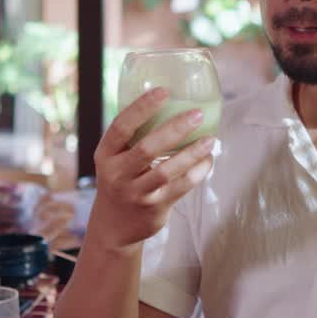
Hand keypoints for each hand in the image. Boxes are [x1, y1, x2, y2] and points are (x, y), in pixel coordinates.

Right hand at [89, 88, 215, 251]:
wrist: (114, 226)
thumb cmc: (121, 180)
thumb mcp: (115, 159)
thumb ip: (133, 138)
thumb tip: (170, 102)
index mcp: (105, 155)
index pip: (121, 127)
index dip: (142, 108)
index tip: (164, 91)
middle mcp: (117, 174)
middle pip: (146, 148)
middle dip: (174, 129)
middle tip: (197, 114)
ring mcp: (135, 193)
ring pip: (167, 170)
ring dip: (192, 153)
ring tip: (211, 139)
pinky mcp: (154, 208)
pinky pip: (181, 187)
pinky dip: (198, 172)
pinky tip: (208, 160)